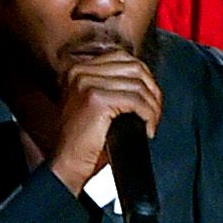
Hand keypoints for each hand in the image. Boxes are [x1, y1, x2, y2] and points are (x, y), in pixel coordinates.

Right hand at [47, 51, 162, 193]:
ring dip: (153, 106)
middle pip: (134, 68)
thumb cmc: (83, 141)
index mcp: (79, 69)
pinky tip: (147, 129)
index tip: (150, 98)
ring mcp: (87, 84)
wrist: (68, 164)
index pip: (123, 58)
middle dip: (152, 90)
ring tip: (151, 122)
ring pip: (138, 85)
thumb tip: (145, 81)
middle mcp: (80, 72)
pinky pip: (136, 101)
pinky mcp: (96, 100)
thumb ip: (113, 86)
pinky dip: (148, 115)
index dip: (144, 78)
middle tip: (154, 112)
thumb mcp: (96, 105)